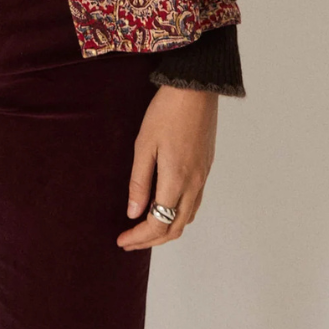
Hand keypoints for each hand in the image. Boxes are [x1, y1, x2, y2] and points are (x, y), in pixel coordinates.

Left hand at [116, 84, 217, 249]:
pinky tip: (164, 207)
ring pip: (187, 218)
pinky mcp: (206, 167)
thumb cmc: (166, 111)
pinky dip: (178, 215)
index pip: (158, 224)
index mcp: (177, 180)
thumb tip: (133, 213)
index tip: (121, 241)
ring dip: (166, 230)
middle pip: (175, 228)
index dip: (138, 238)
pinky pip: (194, 203)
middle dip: (151, 240)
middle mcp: (194, 184)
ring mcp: (203, 176)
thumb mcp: (144, 144)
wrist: (196, 88)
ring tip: (143, 227)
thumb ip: (139, 182)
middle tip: (129, 240)